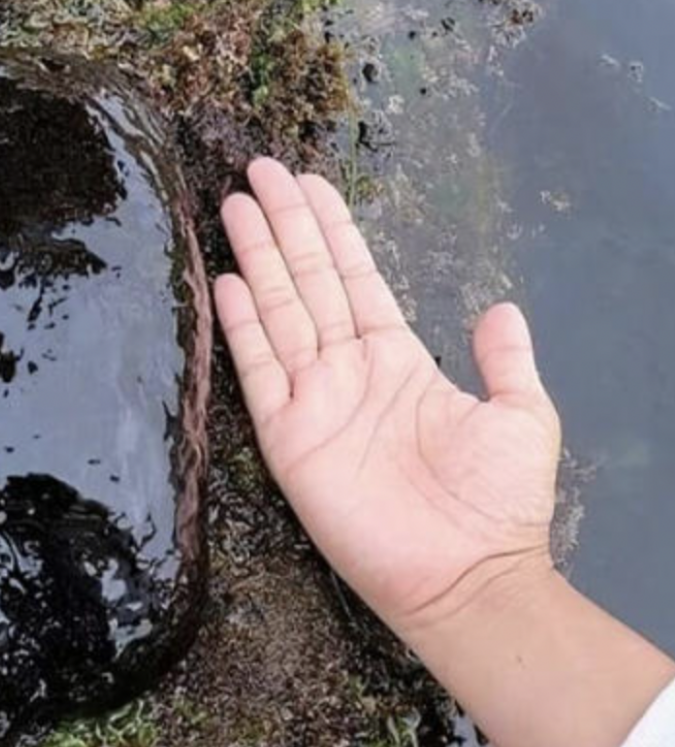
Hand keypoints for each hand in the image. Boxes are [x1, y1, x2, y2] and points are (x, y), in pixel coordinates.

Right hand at [215, 159, 561, 635]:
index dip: (332, 230)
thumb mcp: (520, 414)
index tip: (310, 181)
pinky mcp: (288, 439)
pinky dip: (241, 327)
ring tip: (234, 205)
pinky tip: (226, 281)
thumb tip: (498, 307)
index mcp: (397, 358)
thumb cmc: (497, 502)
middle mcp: (348, 370)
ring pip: (279, 312)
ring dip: (258, 258)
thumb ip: (505, 360)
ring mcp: (314, 402)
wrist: (465, 575)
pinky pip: (259, 373)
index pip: (356, 278)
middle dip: (284, 225)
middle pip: (308, 282)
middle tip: (258, 171)